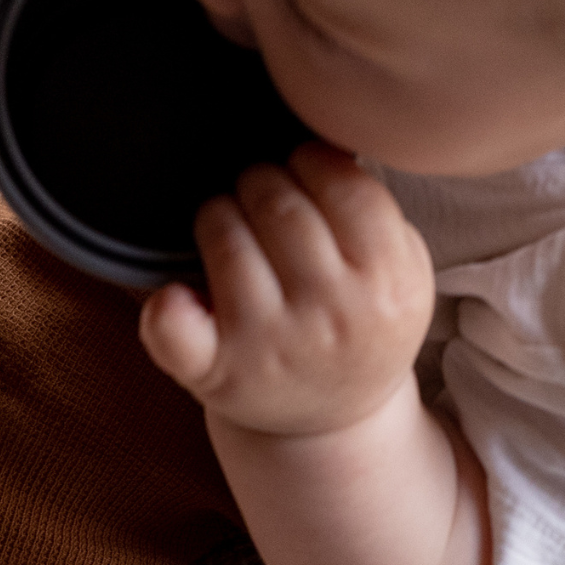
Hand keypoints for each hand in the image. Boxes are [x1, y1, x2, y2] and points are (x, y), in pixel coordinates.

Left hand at [139, 144, 434, 437]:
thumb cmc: (359, 323)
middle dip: (259, 185)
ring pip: (224, 235)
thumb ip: (371, 205)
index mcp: (388, 283)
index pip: (337, 179)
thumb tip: (319, 139)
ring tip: (230, 235)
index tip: (302, 178)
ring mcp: (269, 346)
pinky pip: (170, 323)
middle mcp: (330, 316)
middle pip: (276, 201)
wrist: (334, 425)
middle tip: (259, 204)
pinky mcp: (215, 373)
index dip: (310, 164)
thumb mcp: (400, 268)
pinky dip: (164, 301)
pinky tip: (181, 294)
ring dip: (217, 218)